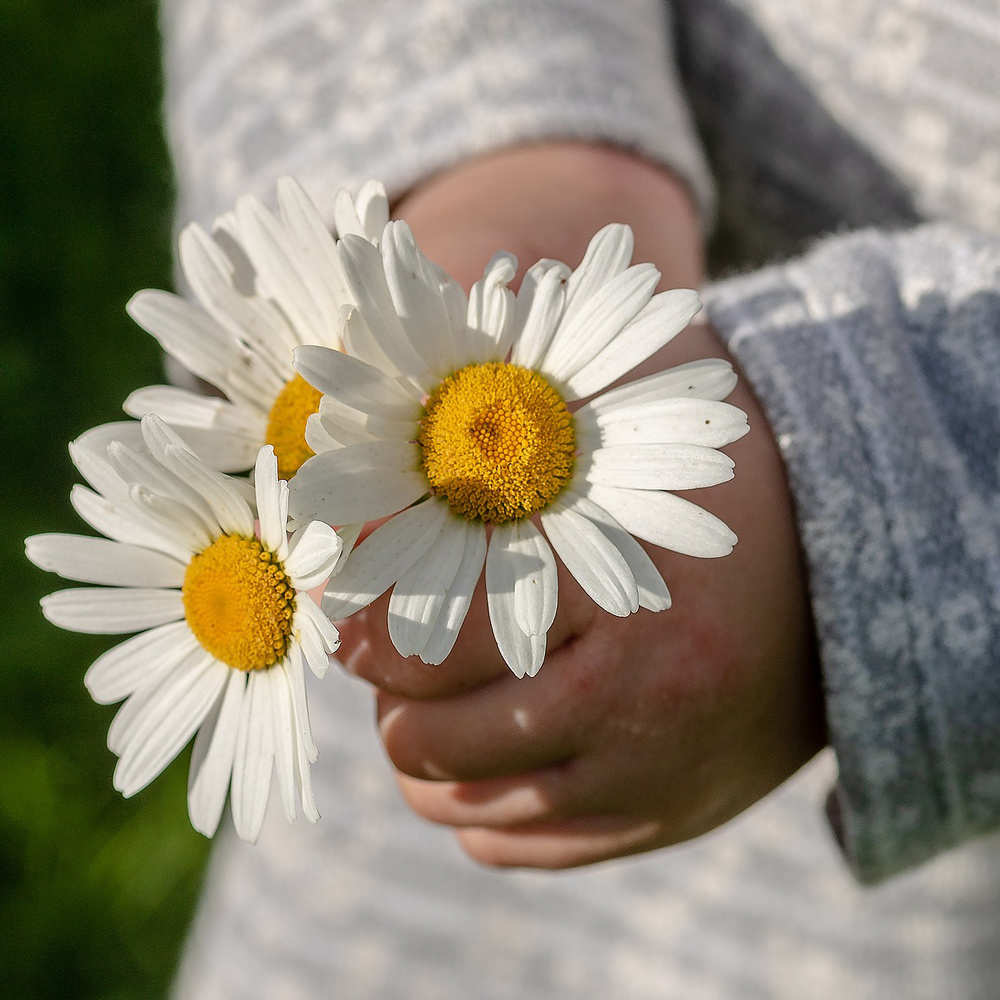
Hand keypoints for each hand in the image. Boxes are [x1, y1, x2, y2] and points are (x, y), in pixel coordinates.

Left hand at [336, 142, 824, 867]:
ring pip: (465, 804)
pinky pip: (515, 846)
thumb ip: (487, 470)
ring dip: (422, 759)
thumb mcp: (608, 463)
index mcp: (620, 604)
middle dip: (391, 700)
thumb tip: (358, 517)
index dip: (364, 630)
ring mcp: (648, 784)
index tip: (339, 614)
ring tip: (430, 707)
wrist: (840, 590)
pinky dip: (476, 805)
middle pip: (435, 740)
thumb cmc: (709, 504)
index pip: (435, 647)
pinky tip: (484, 754)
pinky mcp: (657, 825)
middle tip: (389, 658)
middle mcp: (638, 710)